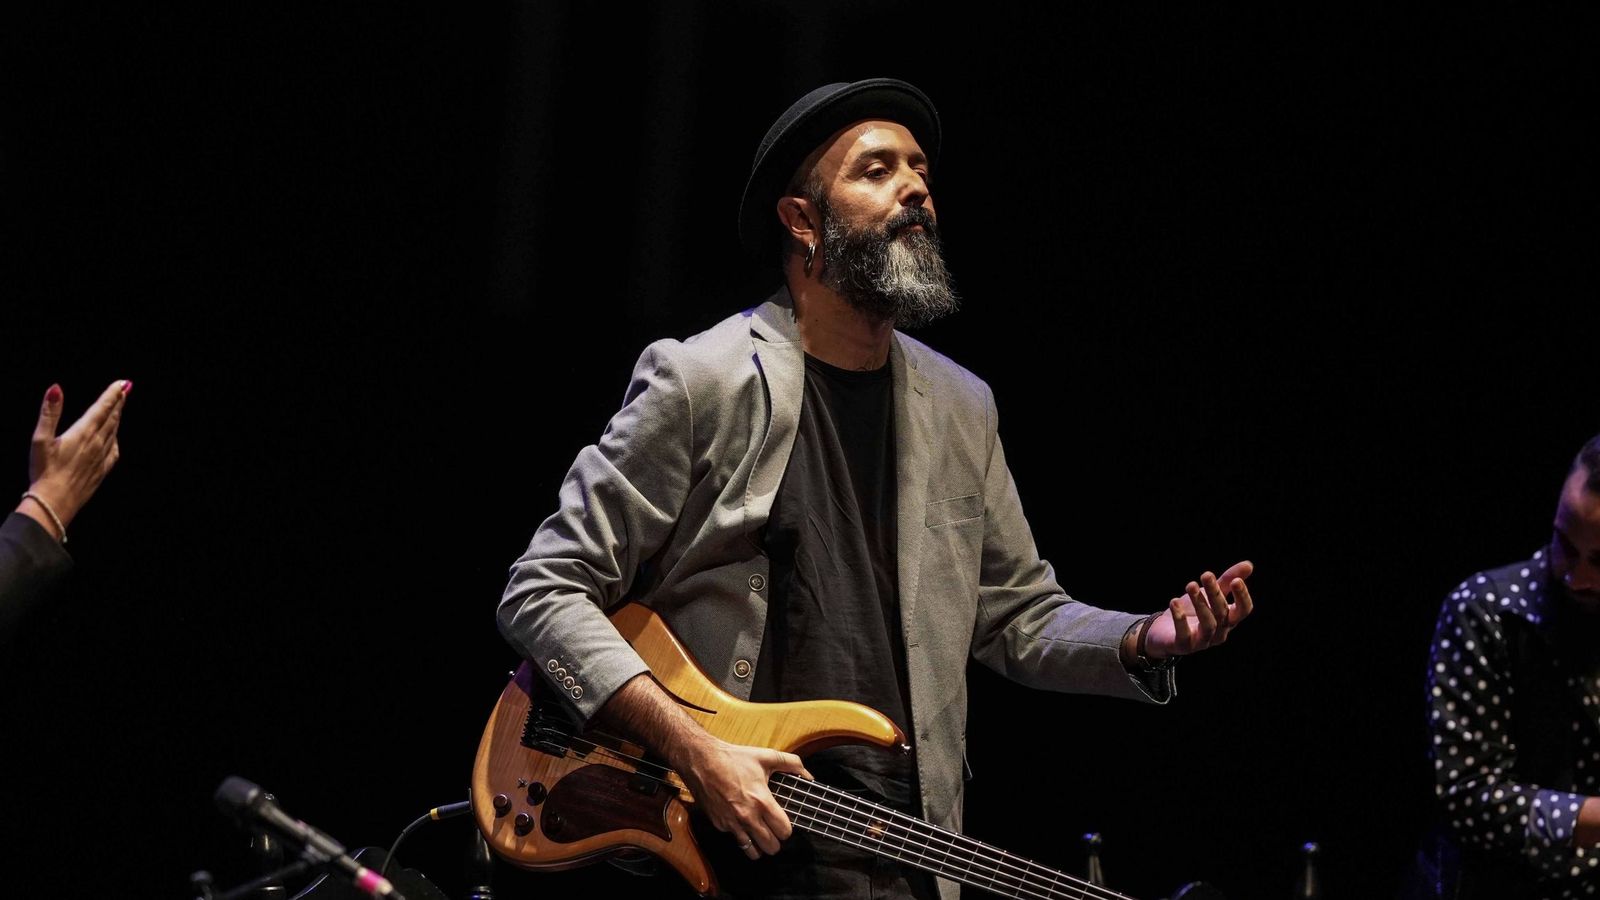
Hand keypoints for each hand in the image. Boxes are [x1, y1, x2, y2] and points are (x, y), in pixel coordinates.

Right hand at [19, 381, 129, 537]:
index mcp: (83, 433)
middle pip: (112, 418)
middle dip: (118, 402)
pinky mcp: (101, 470)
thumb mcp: (40, 439)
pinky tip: (114, 437)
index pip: (102, 408)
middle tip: (125, 389)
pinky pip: (114, 449)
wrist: (54, 502)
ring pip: (114, 432)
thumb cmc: (44, 471)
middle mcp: (97, 443)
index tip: (122, 383)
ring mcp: (101, 457)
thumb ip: (49, 413)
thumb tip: (56, 388)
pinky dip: (115, 438)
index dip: (112, 394)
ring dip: (117, 417)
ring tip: (119, 407)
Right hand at [680, 736, 811, 859]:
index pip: (784, 831)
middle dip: (775, 841)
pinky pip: (735, 839)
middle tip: (773, 831)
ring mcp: (731, 823)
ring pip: (752, 851)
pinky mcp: (719, 824)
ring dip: (759, 846)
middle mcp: (747, 816)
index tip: (784, 823)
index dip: (787, 829)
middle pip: (771, 847)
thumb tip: (809, 775)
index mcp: (762, 801)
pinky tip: (742, 824)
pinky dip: (740, 836)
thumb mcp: (765, 756)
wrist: (701, 760)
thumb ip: (791, 763)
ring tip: (761, 836)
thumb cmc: (734, 758)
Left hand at [1144, 560, 1254, 657]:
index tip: (1236, 580)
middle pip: (1222, 613)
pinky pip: (1184, 634)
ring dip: (1200, 603)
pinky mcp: (1183, 646)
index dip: (1242, 597)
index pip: (1243, 610)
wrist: (1164, 631)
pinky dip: (1180, 618)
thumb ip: (1227, 581)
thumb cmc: (1192, 611)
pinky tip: (1174, 602)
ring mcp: (1202, 641)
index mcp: (1229, 620)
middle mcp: (1219, 633)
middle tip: (1206, 575)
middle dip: (1214, 593)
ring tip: (1190, 585)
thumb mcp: (1209, 594)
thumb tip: (1249, 564)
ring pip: (1208, 624)